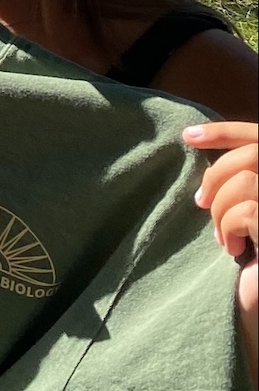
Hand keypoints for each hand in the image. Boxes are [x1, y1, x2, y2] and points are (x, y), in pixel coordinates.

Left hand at [186, 122, 257, 358]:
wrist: (255, 308)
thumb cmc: (249, 263)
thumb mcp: (242, 211)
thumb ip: (237, 181)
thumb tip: (200, 150)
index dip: (226, 132)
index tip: (187, 136)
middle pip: (253, 154)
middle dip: (216, 175)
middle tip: (200, 203)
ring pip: (246, 181)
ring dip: (221, 208)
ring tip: (224, 235)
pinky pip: (247, 210)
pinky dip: (229, 227)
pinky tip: (233, 250)